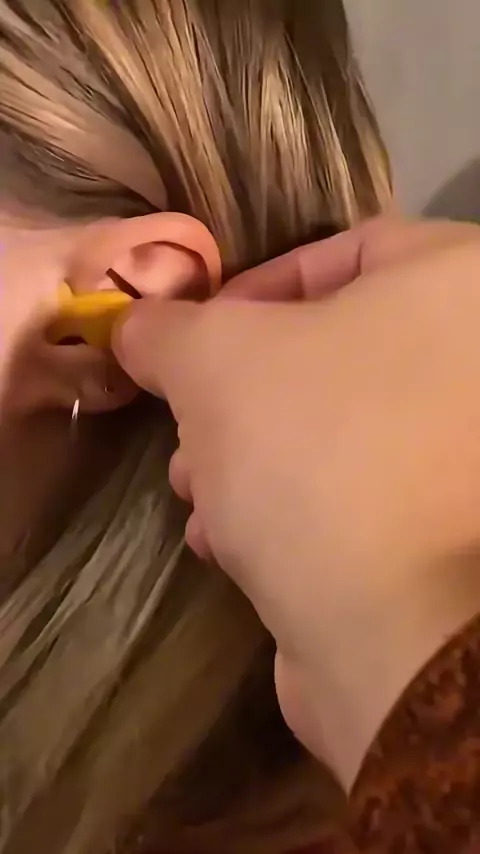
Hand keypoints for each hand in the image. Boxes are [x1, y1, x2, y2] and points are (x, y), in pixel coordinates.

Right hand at [113, 217, 479, 786]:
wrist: (392, 631)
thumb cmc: (311, 448)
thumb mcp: (213, 360)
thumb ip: (168, 327)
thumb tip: (139, 326)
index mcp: (459, 289)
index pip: (346, 250)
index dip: (255, 287)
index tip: (194, 336)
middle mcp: (479, 366)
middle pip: (334, 351)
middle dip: (238, 392)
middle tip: (187, 425)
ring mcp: (468, 454)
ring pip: (334, 426)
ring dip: (249, 452)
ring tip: (195, 490)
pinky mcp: (446, 532)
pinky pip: (355, 490)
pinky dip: (290, 503)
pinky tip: (232, 540)